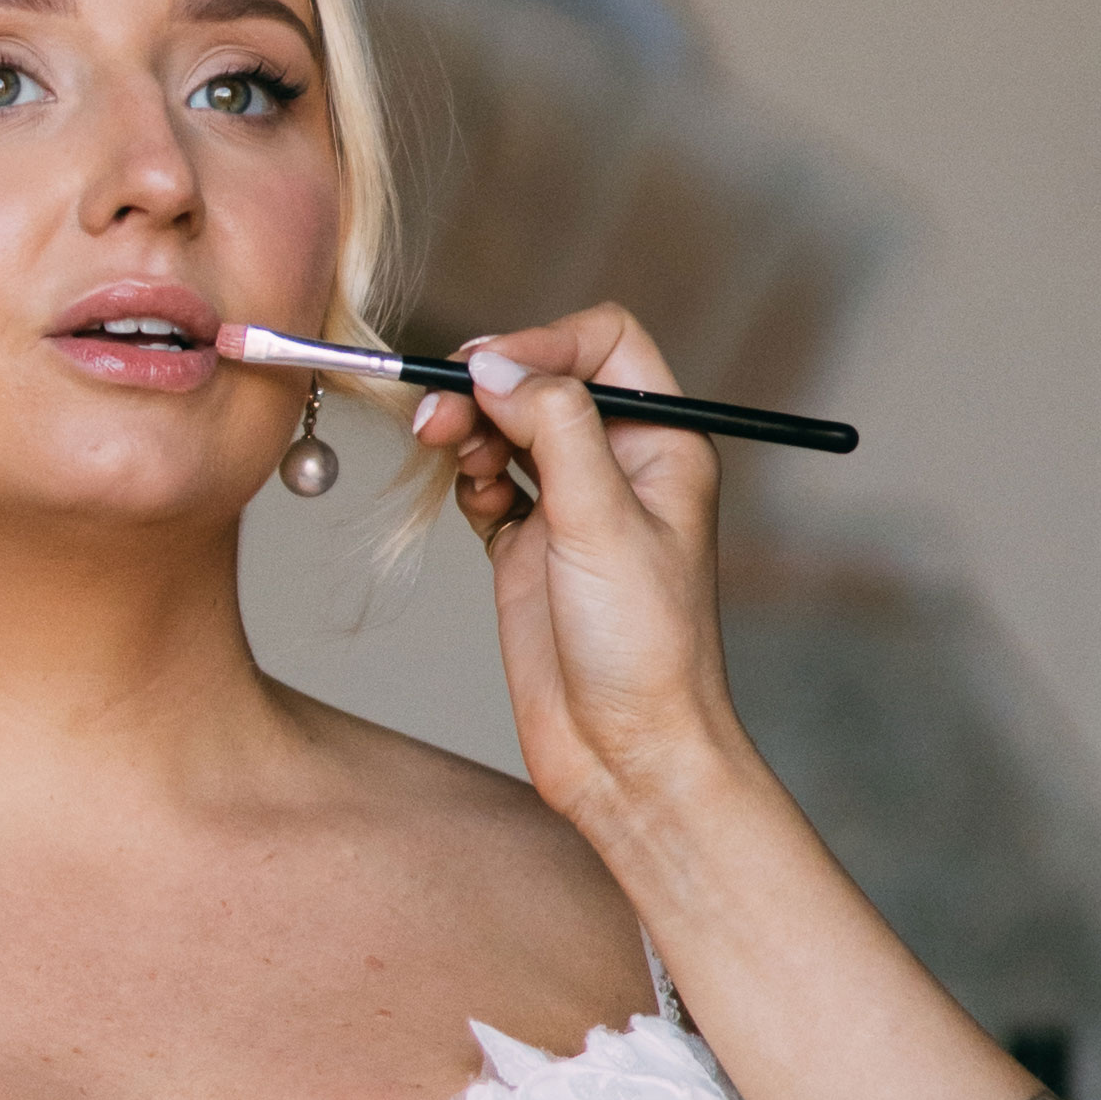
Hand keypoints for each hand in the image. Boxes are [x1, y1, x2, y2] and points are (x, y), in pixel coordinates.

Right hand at [425, 315, 740, 858]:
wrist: (627, 757)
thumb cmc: (646, 650)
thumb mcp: (603, 523)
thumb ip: (554, 428)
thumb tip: (496, 365)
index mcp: (665, 444)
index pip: (604, 344)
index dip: (543, 342)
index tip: (485, 370)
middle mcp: (620, 465)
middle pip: (544, 379)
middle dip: (489, 386)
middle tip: (436, 415)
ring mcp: (572, 507)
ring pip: (509, 427)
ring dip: (471, 428)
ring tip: (443, 452)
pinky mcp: (530, 548)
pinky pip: (488, 480)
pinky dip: (468, 476)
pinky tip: (471, 500)